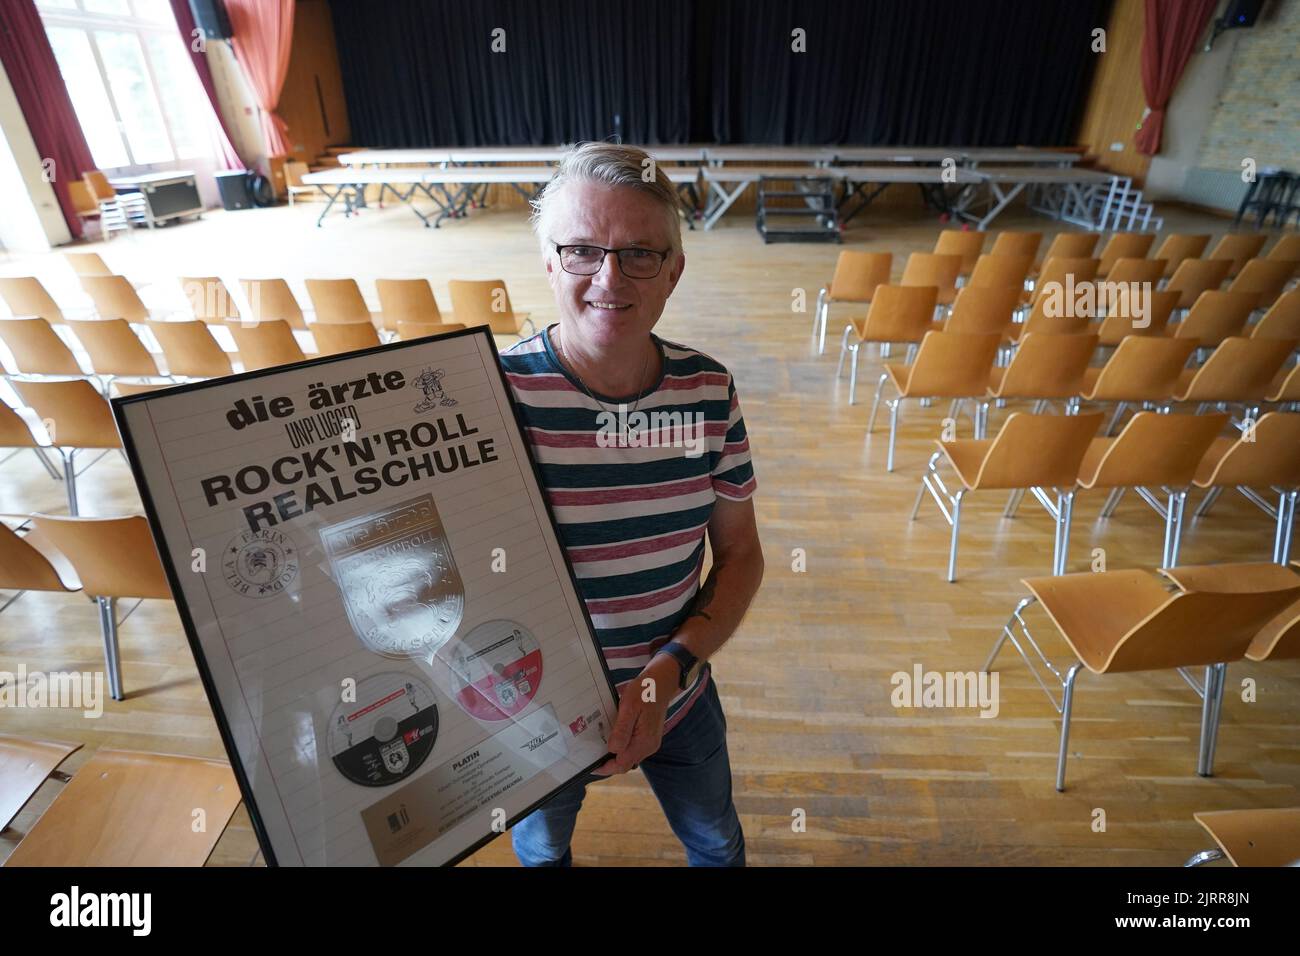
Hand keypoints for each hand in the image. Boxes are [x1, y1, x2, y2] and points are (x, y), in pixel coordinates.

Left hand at [592, 655, 675, 775]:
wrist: (662, 682)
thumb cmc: (645, 691)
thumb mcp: (629, 706)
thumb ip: (622, 730)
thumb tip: (612, 750)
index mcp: (644, 741)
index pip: (622, 764)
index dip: (605, 768)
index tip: (590, 765)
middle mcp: (648, 746)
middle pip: (625, 763)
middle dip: (608, 763)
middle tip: (590, 756)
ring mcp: (649, 742)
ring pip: (628, 757)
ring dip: (614, 755)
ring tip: (598, 748)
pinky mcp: (648, 737)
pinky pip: (632, 748)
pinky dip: (621, 747)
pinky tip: (612, 738)